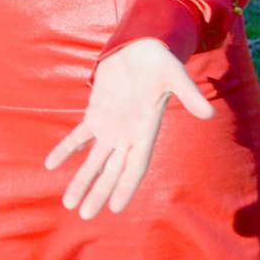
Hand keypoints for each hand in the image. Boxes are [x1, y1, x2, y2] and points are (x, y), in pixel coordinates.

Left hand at [45, 38, 213, 219]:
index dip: (125, 186)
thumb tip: (208, 113)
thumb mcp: (174, 74)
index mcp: (146, 130)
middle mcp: (127, 134)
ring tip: (68, 202)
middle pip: (111, 170)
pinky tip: (51, 164)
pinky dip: (66, 149)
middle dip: (98, 192)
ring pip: (93, 159)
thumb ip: (189, 93)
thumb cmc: (159, 60)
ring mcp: (110, 125)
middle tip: (83, 214)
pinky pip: (78, 136)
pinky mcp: (96, 111)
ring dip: (82, 179)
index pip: (135, 166)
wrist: (141, 44)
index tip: (114, 208)